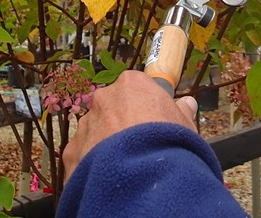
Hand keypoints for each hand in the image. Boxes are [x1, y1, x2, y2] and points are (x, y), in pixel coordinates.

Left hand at [62, 70, 198, 180]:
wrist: (142, 176)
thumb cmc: (167, 142)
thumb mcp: (184, 124)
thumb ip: (182, 110)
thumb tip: (187, 104)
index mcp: (131, 85)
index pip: (135, 88)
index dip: (144, 104)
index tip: (151, 120)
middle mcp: (104, 99)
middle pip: (111, 107)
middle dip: (121, 122)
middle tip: (137, 143)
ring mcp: (86, 124)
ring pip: (95, 130)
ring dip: (106, 143)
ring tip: (124, 163)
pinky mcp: (72, 150)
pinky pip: (83, 154)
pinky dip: (93, 163)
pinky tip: (108, 174)